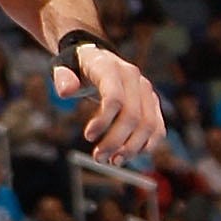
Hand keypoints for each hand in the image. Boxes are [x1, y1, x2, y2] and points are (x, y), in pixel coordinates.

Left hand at [53, 42, 163, 160]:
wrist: (99, 59)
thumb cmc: (78, 68)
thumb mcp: (63, 68)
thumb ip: (62, 78)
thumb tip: (66, 91)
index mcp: (110, 66)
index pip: (114, 97)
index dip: (103, 121)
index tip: (87, 137)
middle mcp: (134, 77)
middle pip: (132, 116)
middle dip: (116, 141)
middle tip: (98, 158)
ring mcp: (146, 90)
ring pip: (149, 125)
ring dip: (132, 148)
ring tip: (112, 161)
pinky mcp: (152, 103)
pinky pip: (158, 128)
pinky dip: (146, 145)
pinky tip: (129, 155)